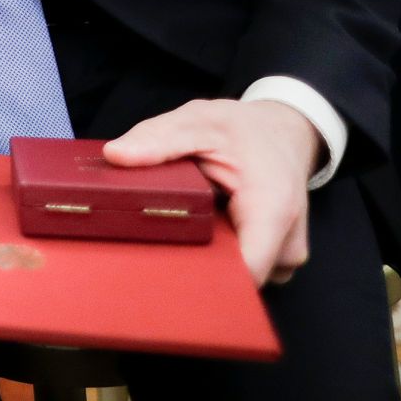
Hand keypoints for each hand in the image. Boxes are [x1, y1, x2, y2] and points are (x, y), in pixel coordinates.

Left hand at [105, 99, 320, 285]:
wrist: (285, 132)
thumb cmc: (244, 127)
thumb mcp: (198, 121)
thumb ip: (158, 139)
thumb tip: (114, 155)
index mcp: (272, 208)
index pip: (242, 272)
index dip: (199, 277)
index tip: (158, 263)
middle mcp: (285, 242)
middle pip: (234, 280)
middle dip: (192, 265)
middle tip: (153, 237)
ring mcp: (284, 256)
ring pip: (236, 277)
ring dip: (204, 256)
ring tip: (179, 225)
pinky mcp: (274, 259)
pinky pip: (242, 268)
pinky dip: (216, 252)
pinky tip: (199, 228)